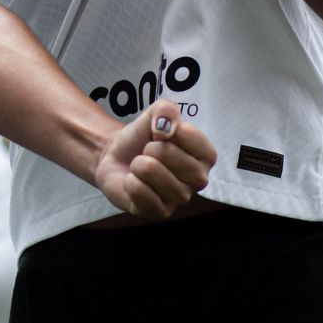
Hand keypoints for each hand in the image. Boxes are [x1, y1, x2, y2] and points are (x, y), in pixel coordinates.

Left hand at [94, 99, 215, 219]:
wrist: (117, 158)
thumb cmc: (142, 138)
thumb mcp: (155, 114)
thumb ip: (166, 110)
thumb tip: (165, 128)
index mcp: (206, 155)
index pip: (187, 135)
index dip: (165, 129)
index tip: (161, 135)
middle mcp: (200, 180)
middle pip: (166, 153)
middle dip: (149, 147)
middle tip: (148, 153)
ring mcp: (181, 199)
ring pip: (150, 170)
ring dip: (137, 164)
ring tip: (141, 168)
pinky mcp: (161, 213)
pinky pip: (139, 190)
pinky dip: (130, 182)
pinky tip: (136, 183)